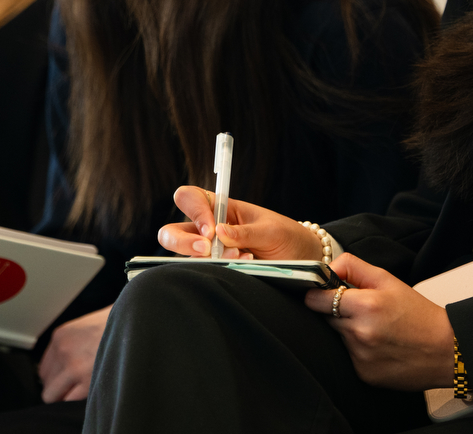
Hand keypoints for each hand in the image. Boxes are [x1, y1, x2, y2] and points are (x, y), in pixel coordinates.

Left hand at [37, 306, 111, 401]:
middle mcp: (62, 350)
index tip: (64, 379)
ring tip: (80, 390)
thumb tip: (62, 364)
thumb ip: (70, 343)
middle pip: (46, 382)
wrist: (135, 322)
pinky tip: (88, 392)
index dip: (55, 376)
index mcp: (60, 336)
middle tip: (73, 386)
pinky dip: (76, 401)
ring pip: (52, 396)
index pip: (43, 368)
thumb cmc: (115, 323)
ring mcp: (73, 366)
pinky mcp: (87, 380)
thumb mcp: (84, 326)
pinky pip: (68, 401)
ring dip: (64, 395)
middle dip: (58, 387)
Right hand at [157, 186, 323, 260]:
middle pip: (170, 231)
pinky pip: (200, 274)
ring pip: (182, 257)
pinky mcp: (215, 272)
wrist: (302, 260)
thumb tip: (219, 233)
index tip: (212, 230)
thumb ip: (245, 232)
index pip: (189, 198)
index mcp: (220, 207)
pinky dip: (217, 273)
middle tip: (208, 250)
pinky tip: (242, 267)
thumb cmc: (286, 236)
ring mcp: (208, 254)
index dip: (194, 211)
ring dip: (206, 260)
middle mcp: (207, 230)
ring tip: (238, 258)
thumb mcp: (271, 230)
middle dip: (182, 242)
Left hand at [303, 254, 454, 390]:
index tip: (321, 294)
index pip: (316, 300)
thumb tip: (326, 269)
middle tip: (360, 311)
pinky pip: (349, 357)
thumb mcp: (388, 280)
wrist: (446, 350)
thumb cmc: (419, 314)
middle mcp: (359, 332)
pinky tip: (379, 347)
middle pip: (325, 319)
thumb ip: (353, 267)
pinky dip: (359, 351)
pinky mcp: (364, 374)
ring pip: (338, 337)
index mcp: (365, 305)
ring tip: (375, 329)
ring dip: (349, 331)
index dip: (317, 294)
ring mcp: (360, 356)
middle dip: (336, 312)